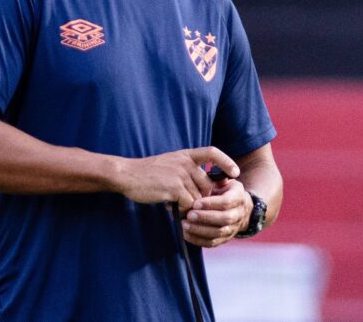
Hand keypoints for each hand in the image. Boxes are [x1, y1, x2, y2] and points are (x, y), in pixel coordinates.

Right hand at [113, 146, 239, 213]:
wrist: (127, 175)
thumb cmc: (147, 173)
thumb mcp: (170, 165)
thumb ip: (187, 172)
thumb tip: (204, 189)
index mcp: (185, 155)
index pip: (212, 152)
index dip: (226, 161)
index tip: (235, 173)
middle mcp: (185, 162)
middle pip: (206, 185)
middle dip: (200, 198)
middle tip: (183, 203)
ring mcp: (180, 174)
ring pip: (198, 197)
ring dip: (189, 206)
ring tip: (173, 204)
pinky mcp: (174, 188)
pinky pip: (189, 205)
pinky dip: (183, 211)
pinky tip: (170, 207)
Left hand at [181, 178, 251, 247]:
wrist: (239, 208)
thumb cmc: (225, 191)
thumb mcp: (224, 182)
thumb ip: (215, 180)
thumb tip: (205, 176)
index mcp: (238, 197)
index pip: (226, 202)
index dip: (211, 204)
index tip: (195, 203)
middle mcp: (238, 214)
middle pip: (224, 219)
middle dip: (205, 218)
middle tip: (189, 215)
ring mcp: (233, 228)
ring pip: (218, 233)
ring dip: (200, 230)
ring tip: (184, 225)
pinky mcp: (224, 239)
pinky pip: (212, 243)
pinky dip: (198, 240)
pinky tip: (186, 234)